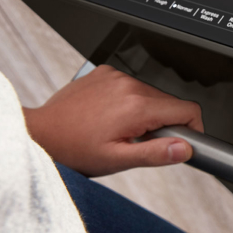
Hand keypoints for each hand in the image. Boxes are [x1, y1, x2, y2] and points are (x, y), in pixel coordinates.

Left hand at [23, 65, 203, 176]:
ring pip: (153, 94)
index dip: (193, 128)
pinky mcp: (106, 73)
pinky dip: (131, 101)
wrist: (40, 133)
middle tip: (142, 141)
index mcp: (137, 106)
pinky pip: (133, 86)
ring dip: (148, 112)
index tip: (183, 141)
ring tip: (123, 130)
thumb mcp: (118, 160)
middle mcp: (129, 85)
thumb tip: (185, 148)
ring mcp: (116, 76)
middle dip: (166, 123)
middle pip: (171, 102)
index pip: (188, 109)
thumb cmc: (73, 149)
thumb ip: (156, 153)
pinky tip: (112, 116)